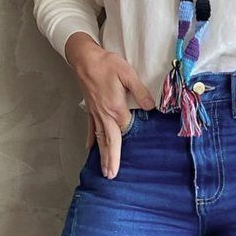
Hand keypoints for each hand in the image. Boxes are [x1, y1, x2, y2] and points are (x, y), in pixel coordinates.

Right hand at [65, 33, 156, 179]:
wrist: (85, 59)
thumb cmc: (107, 64)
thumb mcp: (128, 74)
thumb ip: (140, 91)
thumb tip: (151, 107)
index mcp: (115, 108)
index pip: (126, 128)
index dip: (132, 137)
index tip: (138, 151)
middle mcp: (104, 115)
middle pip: (109, 141)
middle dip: (111, 159)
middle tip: (111, 176)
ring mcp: (95, 114)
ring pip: (100, 139)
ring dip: (102, 155)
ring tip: (104, 170)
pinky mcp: (90, 110)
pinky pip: (91, 129)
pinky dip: (92, 140)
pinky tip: (90, 149)